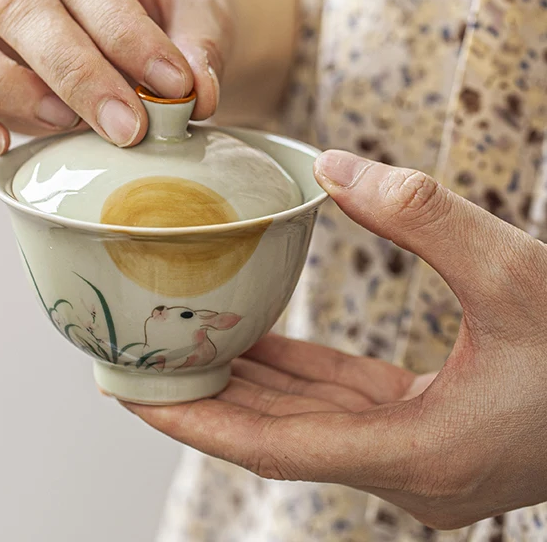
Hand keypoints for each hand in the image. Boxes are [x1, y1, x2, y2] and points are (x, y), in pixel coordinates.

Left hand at [122, 151, 546, 529]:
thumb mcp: (516, 272)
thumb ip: (422, 216)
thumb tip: (338, 169)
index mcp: (424, 453)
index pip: (277, 447)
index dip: (198, 419)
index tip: (131, 394)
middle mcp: (412, 469)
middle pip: (277, 436)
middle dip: (203, 398)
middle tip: (131, 360)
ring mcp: (420, 457)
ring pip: (305, 420)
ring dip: (244, 383)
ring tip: (179, 342)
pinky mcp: (428, 430)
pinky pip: (339, 402)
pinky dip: (293, 374)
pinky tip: (255, 337)